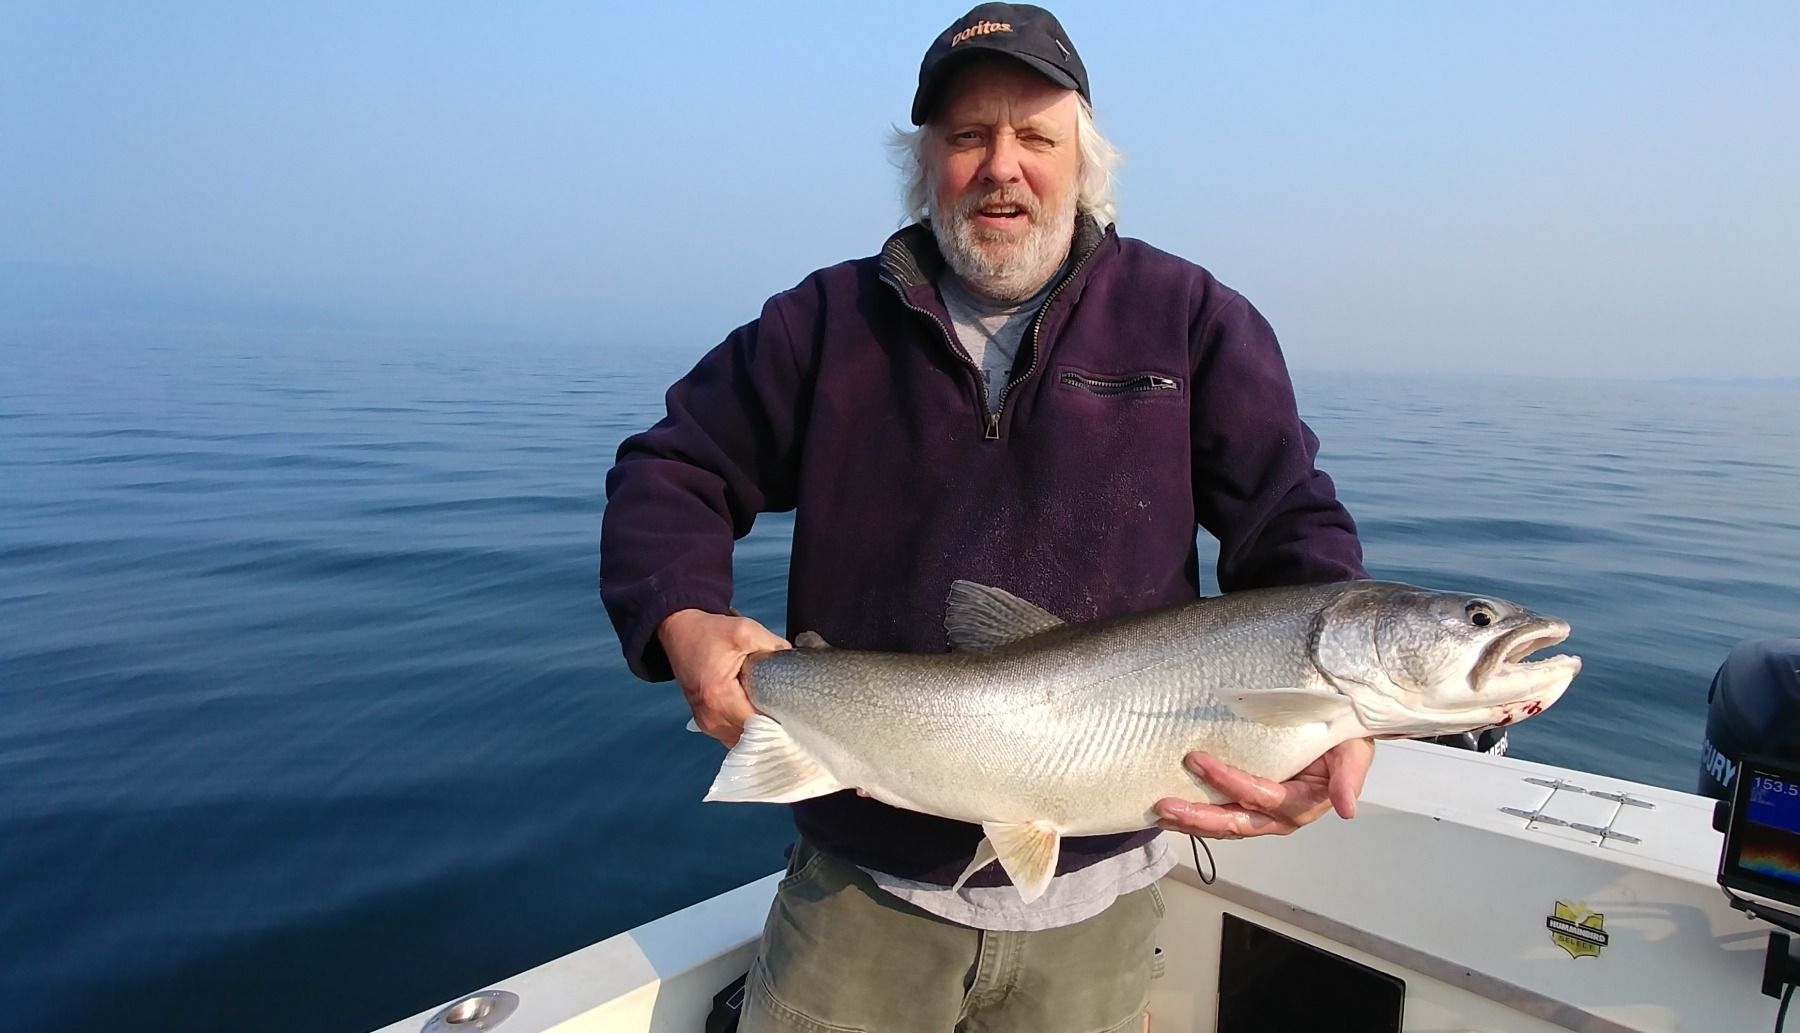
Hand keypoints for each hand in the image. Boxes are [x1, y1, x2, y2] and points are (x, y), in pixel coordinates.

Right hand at [658, 608, 790, 746]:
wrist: (679, 633)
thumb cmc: (708, 633)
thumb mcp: (745, 631)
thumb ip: (773, 646)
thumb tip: (795, 660)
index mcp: (719, 697)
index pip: (759, 725)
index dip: (781, 720)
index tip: (797, 712)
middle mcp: (710, 717)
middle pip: (752, 737)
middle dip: (773, 726)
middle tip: (792, 711)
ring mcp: (706, 723)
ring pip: (743, 740)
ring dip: (760, 730)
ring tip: (776, 712)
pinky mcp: (706, 722)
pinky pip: (733, 735)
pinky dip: (747, 729)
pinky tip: (759, 714)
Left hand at [1154, 738, 1373, 838]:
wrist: (1343, 739)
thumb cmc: (1345, 742)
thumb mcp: (1354, 752)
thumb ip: (1349, 777)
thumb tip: (1347, 809)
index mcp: (1303, 802)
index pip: (1261, 795)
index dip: (1229, 781)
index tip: (1197, 760)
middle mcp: (1280, 815)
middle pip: (1235, 821)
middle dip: (1198, 816)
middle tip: (1164, 806)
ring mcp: (1263, 815)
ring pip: (1224, 826)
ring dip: (1191, 822)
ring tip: (1160, 814)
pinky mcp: (1251, 807)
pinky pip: (1223, 817)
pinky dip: (1197, 816)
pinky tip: (1173, 812)